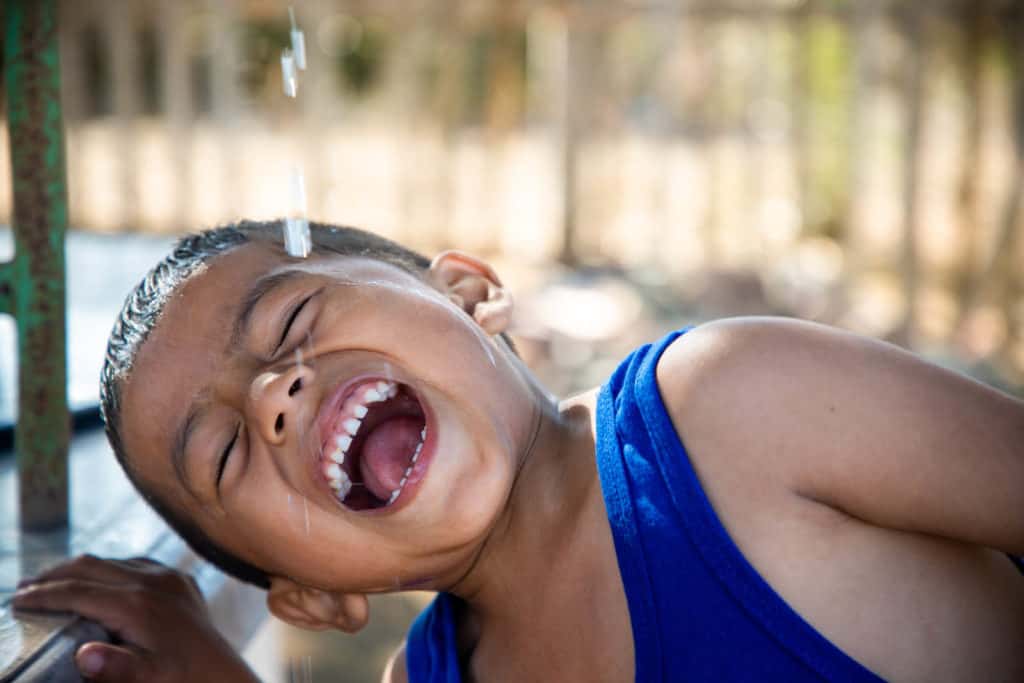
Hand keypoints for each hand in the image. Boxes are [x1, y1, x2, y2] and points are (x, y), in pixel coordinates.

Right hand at [13, 554, 259, 682]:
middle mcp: (151, 581)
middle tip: (24, 588)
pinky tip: (97, 579)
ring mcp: (167, 576)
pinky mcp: (179, 579)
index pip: (78, 592)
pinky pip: (136, 563)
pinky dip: (109, 569)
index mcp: (137, 604)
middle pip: (89, 567)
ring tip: (52, 582)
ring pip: (111, 561)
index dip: (43, 595)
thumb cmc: (179, 678)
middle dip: (53, 576)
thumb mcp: (147, 678)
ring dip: (79, 570)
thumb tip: (82, 656)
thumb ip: (115, 668)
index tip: (16, 601)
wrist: (221, 673)